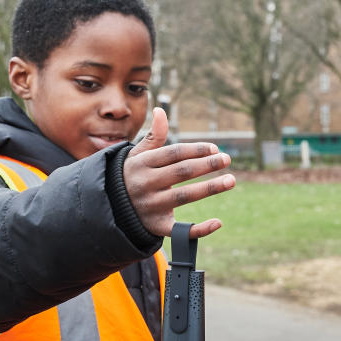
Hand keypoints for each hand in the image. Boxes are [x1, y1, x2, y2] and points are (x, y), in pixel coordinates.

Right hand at [123, 107, 234, 237]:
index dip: (196, 150)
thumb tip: (160, 111)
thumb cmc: (132, 175)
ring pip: (183, 196)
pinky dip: (199, 228)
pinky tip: (218, 222)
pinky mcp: (155, 226)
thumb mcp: (137, 155)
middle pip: (181, 172)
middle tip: (227, 159)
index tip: (215, 148)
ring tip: (231, 180)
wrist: (110, 207)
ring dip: (210, 188)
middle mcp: (145, 184)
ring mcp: (150, 206)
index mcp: (142, 164)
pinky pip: (179, 230)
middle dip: (206, 165)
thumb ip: (153, 136)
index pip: (174, 154)